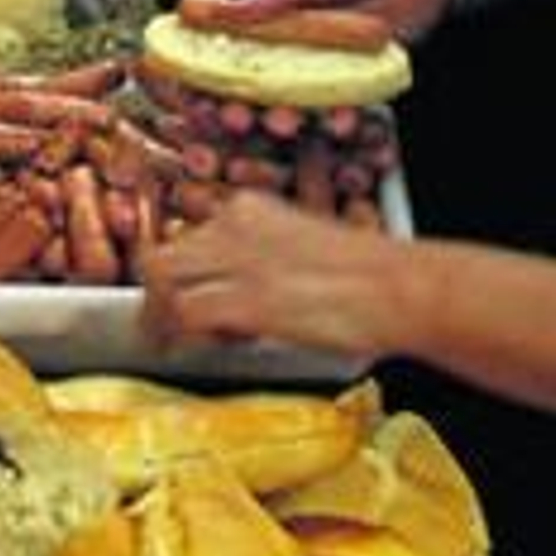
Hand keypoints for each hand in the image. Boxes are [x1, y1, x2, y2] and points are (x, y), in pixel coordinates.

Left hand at [139, 191, 403, 359]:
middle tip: (160, 321)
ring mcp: (236, 261)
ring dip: (159, 314)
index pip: (191, 232)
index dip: (184, 269)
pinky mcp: (244, 300)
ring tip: (164, 339)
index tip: (185, 291)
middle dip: (157, 290)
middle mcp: (234, 225)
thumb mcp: (307, 246)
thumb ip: (269, 258)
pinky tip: (187, 348)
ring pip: (164, 280)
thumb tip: (246, 294)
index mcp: (251, 208)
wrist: (399, 289)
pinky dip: (179, 334)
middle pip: (166, 254)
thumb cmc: (372, 275)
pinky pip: (186, 314)